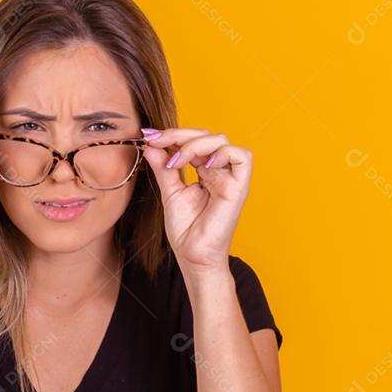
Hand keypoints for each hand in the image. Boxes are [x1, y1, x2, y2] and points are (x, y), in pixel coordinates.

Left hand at [141, 128, 252, 276]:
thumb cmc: (186, 230)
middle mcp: (219, 172)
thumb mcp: (169, 192)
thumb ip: (163, 168)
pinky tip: (202, 165)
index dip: (173, 135)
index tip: (150, 137)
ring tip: (176, 160)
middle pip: (208, 136)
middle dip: (180, 134)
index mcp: (205, 172)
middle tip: (157, 141)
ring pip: (222, 141)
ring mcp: (230, 179)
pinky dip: (222, 153)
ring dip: (195, 144)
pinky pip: (241, 157)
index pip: (194, 141)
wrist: (192, 257)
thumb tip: (151, 145)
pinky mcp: (238, 189)